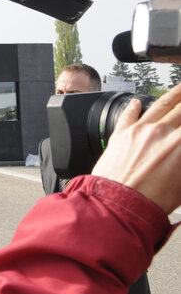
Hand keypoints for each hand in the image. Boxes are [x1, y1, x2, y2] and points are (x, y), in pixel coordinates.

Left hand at [92, 83, 180, 213]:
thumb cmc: (153, 200)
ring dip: (173, 95)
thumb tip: (179, 154)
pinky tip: (136, 102)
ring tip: (179, 89)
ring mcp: (140, 130)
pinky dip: (134, 107)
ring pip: (160, 105)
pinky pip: (128, 115)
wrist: (118, 204)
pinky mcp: (121, 134)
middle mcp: (162, 131)